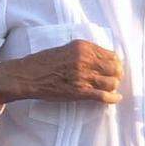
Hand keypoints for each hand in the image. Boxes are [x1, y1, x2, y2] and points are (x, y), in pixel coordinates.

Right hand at [0, 39, 122, 108]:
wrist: (28, 75)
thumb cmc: (44, 62)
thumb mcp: (66, 48)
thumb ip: (84, 52)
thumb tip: (102, 58)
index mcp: (83, 47)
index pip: (111, 55)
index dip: (115, 63)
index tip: (113, 68)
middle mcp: (85, 60)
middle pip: (114, 69)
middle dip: (116, 74)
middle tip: (113, 78)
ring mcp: (83, 76)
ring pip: (111, 82)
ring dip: (113, 86)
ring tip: (110, 88)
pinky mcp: (79, 92)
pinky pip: (103, 96)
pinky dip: (112, 98)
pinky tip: (115, 98)